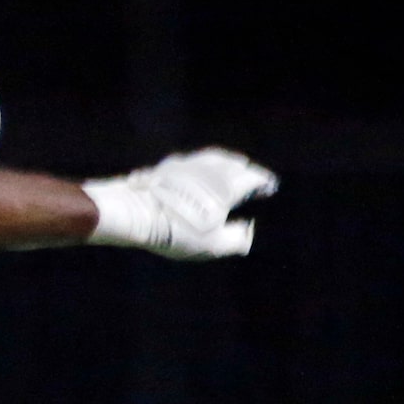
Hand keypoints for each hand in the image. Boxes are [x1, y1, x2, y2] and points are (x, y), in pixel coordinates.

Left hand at [84, 149, 277, 258]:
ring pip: (213, 159)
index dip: (264, 182)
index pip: (254, 176)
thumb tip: (246, 230)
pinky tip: (197, 176)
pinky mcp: (167, 166)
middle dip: (246, 171)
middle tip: (251, 180)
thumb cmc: (177, 230)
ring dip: (225, 166)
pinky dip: (202, 168)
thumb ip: (237, 239)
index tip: (270, 187)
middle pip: (234, 164)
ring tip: (227, 174)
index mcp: (228, 183)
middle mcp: (211, 167)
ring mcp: (188, 163)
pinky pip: (193, 162)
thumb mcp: (213, 245)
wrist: (133, 211)